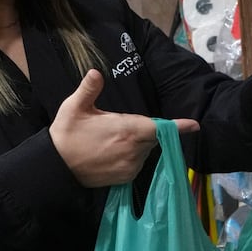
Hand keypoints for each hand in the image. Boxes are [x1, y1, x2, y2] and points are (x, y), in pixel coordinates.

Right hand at [51, 70, 198, 187]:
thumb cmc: (66, 134)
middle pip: (153, 137)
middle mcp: (134, 150)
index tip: (195, 125)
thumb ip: (88, 89)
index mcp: (126, 130)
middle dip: (146, 129)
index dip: (178, 126)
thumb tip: (96, 72)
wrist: (56, 168)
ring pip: (146, 150)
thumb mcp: (73, 107)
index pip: (159, 127)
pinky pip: (137, 163)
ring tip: (111, 140)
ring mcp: (131, 166)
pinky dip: (132, 156)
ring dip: (138, 143)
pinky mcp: (125, 178)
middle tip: (120, 125)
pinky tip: (113, 152)